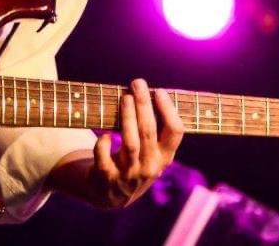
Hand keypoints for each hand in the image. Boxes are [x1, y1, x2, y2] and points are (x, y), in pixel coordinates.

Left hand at [89, 79, 183, 207]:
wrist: (112, 195)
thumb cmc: (135, 161)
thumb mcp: (152, 151)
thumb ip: (155, 128)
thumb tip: (150, 91)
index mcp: (164, 157)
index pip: (176, 132)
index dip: (168, 110)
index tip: (159, 91)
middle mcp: (149, 166)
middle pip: (149, 131)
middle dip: (143, 105)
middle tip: (137, 83)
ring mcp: (128, 174)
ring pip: (130, 143)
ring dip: (127, 117)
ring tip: (125, 97)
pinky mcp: (106, 178)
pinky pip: (104, 157)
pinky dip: (103, 143)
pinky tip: (104, 133)